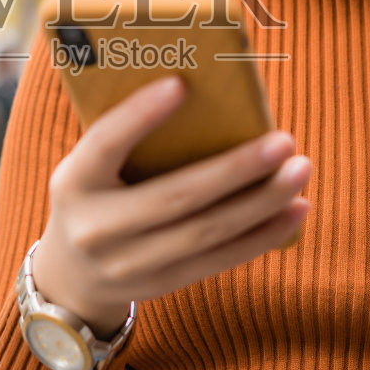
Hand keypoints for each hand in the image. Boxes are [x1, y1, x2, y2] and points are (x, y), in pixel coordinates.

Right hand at [33, 74, 311, 339]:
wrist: (70, 275)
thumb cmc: (95, 196)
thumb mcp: (90, 167)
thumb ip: (128, 138)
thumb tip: (204, 94)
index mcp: (74, 181)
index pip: (105, 142)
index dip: (140, 115)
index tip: (180, 84)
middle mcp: (96, 228)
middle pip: (175, 197)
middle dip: (235, 169)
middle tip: (283, 140)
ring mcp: (128, 264)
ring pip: (206, 233)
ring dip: (261, 203)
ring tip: (299, 171)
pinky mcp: (161, 285)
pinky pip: (219, 260)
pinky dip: (262, 236)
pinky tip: (295, 211)